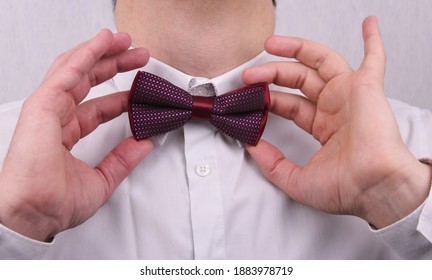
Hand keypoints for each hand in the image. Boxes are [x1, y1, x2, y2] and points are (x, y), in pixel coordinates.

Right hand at [0, 30, 152, 240]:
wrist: (35, 214)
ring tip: (123, 40)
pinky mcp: (42, 106)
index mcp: (67, 135)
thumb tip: (144, 143)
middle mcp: (57, 119)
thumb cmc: (55, 204)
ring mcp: (48, 110)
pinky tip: (102, 42)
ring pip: (76, 70)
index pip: (98, 108)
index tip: (141, 88)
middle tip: (137, 55)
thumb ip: (122, 159)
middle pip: (88, 82)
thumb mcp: (102, 179)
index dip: (121, 96)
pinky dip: (86, 55)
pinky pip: (67, 73)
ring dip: (101, 52)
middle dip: (114, 64)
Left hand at [243, 17, 430, 227]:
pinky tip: (368, 25)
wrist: (374, 187)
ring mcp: (350, 96)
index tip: (249, 96)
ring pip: (319, 61)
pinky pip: (374, 58)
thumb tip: (252, 147)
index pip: (289, 104)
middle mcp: (335, 108)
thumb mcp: (296, 180)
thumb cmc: (347, 188)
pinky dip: (372, 40)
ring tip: (270, 44)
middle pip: (298, 79)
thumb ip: (271, 164)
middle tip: (250, 75)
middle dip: (272, 73)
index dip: (268, 98)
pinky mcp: (366, 88)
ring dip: (296, 49)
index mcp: (322, 127)